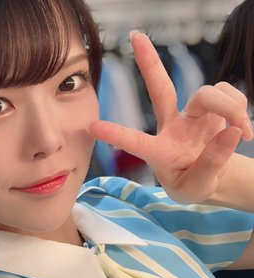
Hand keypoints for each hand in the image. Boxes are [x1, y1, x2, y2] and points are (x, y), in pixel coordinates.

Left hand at [89, 31, 253, 203]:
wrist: (212, 177)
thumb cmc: (194, 185)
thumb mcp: (197, 188)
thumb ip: (211, 165)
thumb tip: (230, 132)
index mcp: (158, 152)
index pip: (136, 142)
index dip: (116, 135)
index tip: (92, 126)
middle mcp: (171, 127)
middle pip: (160, 89)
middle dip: (149, 62)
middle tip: (134, 35)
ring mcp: (191, 115)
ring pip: (208, 93)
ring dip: (230, 107)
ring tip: (242, 132)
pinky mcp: (212, 108)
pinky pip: (228, 94)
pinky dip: (240, 108)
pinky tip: (242, 129)